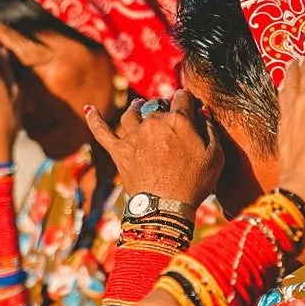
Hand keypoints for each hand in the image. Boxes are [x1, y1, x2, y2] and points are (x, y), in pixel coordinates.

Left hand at [83, 89, 221, 209]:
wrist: (165, 206)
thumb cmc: (195, 182)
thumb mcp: (215, 155)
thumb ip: (210, 128)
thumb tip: (202, 111)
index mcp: (179, 120)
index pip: (183, 98)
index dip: (186, 99)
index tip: (187, 102)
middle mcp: (154, 122)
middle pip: (156, 106)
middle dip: (162, 108)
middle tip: (166, 117)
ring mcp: (133, 135)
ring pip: (131, 113)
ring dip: (136, 108)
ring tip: (138, 106)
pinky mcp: (118, 150)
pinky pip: (102, 131)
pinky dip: (94, 119)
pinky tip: (89, 109)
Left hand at [274, 52, 304, 216]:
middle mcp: (294, 111)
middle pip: (292, 86)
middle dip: (295, 73)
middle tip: (295, 62)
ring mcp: (288, 130)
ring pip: (285, 102)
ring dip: (287, 89)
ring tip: (286, 81)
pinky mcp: (287, 148)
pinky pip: (284, 119)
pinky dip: (285, 110)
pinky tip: (286, 115)